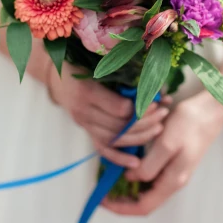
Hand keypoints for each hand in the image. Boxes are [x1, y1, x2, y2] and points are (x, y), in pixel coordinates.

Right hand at [47, 61, 170, 168]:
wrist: (58, 77)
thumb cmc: (82, 64)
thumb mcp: (98, 60)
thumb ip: (122, 70)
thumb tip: (153, 80)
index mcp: (87, 91)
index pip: (120, 109)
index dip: (141, 108)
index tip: (156, 101)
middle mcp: (83, 111)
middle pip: (119, 126)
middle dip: (145, 122)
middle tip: (164, 113)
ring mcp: (84, 124)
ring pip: (114, 140)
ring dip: (139, 137)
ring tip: (159, 128)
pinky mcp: (86, 132)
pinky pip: (102, 149)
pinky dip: (119, 158)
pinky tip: (136, 162)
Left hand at [102, 91, 222, 215]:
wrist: (210, 109)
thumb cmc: (189, 125)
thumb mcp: (166, 144)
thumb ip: (149, 165)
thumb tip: (130, 178)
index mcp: (173, 181)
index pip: (144, 207)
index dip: (121, 207)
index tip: (103, 200)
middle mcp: (174, 180)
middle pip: (144, 200)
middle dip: (122, 198)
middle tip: (103, 189)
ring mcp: (175, 170)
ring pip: (147, 187)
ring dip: (128, 185)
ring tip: (110, 177)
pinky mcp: (174, 159)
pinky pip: (151, 173)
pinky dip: (136, 172)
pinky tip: (126, 163)